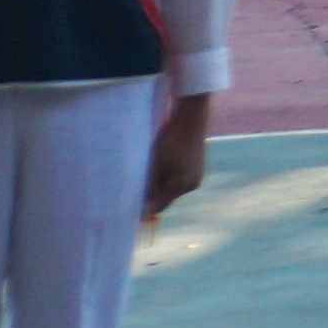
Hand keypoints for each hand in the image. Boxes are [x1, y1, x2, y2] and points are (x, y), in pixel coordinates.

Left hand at [143, 93, 212, 221]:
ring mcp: (197, 175)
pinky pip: (179, 178)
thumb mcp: (155, 165)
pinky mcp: (197, 166)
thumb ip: (150, 187)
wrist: (190, 118)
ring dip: (160, 183)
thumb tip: (143, 210)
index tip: (130, 206)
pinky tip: (162, 162)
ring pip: (172, 187)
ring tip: (150, 169)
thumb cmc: (170, 141)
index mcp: (182, 186)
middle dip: (152, 194)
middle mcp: (192, 185)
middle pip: (166, 198)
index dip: (144, 209)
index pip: (159, 207)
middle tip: (138, 183)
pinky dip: (168, 175)